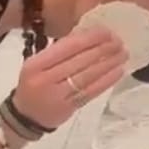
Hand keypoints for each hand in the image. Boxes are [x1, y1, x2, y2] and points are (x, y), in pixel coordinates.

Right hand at [12, 27, 127, 129]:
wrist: (25, 116)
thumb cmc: (34, 83)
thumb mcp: (38, 64)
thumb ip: (59, 51)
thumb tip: (90, 36)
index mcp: (36, 64)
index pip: (67, 47)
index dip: (89, 38)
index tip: (106, 32)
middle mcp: (45, 79)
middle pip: (79, 61)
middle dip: (102, 49)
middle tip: (119, 41)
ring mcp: (57, 96)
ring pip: (87, 76)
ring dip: (108, 64)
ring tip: (123, 54)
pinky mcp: (68, 108)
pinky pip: (91, 92)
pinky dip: (106, 81)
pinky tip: (118, 72)